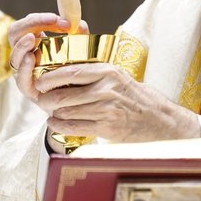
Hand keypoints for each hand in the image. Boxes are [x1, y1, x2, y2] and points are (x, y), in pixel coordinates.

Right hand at [7, 13, 87, 100]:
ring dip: (22, 45)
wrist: (77, 101)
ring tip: (32, 38)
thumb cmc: (74, 71)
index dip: (39, 18)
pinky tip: (31, 58)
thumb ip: (79, 38)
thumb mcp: (78, 51)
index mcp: (33, 43)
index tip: (58, 18)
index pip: (27, 24)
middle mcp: (24, 56)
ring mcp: (24, 72)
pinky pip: (21, 78)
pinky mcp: (28, 90)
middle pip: (14, 33)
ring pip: (14, 55)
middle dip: (29, 24)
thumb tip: (80, 24)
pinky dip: (24, 67)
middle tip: (49, 21)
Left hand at [34, 63, 200, 142]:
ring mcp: (107, 109)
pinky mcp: (107, 128)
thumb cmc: (135, 97)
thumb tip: (63, 73)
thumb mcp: (117, 77)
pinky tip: (56, 123)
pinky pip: (74, 128)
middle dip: (47, 99)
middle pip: (64, 94)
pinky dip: (60, 126)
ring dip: (53, 114)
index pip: (71, 72)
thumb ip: (94, 73)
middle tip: (41, 100)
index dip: (50, 78)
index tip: (40, 81)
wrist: (160, 120)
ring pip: (67, 112)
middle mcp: (106, 89)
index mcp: (108, 72)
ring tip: (50, 112)